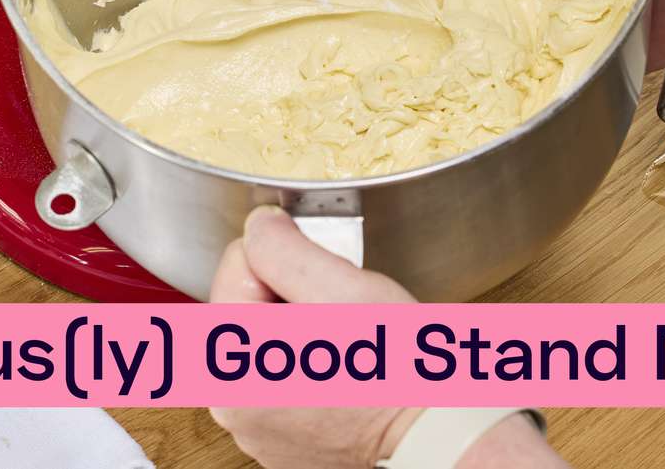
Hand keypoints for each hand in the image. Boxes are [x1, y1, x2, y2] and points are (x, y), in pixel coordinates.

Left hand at [208, 208, 567, 468]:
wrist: (433, 431)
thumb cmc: (396, 366)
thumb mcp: (338, 284)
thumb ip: (283, 245)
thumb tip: (260, 224)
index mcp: (231, 359)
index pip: (240, 261)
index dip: (290, 254)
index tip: (327, 277)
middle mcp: (231, 402)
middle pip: (253, 303)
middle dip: (296, 292)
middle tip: (343, 311)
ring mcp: (255, 427)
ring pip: (271, 340)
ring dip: (304, 329)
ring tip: (349, 342)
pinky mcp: (280, 441)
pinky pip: (285, 380)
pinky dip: (312, 366)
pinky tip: (347, 369)